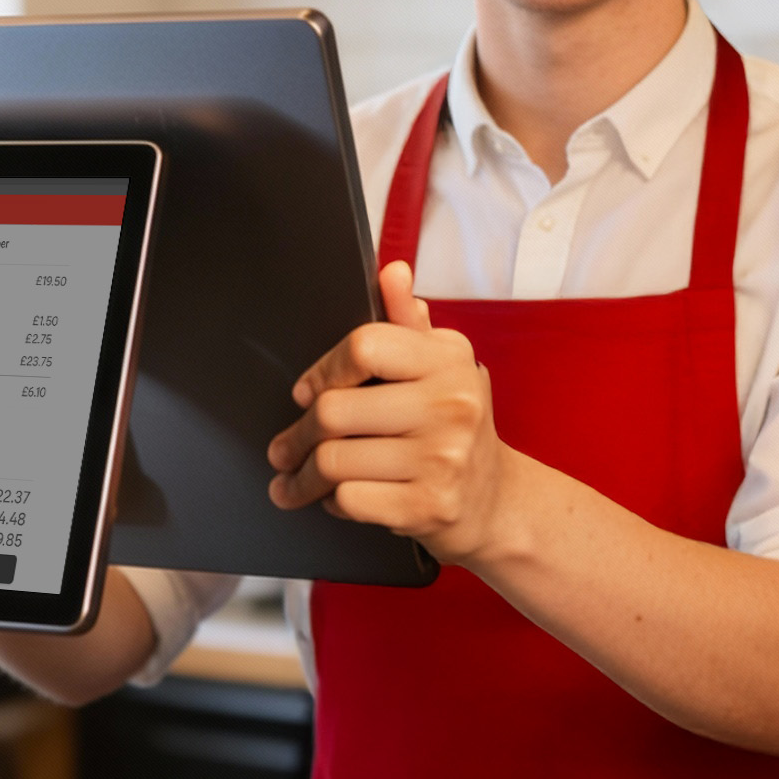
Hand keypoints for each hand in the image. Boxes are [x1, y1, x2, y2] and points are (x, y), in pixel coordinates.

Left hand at [265, 261, 519, 564]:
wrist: (494, 498)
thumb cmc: (455, 424)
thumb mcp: (441, 365)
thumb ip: (407, 320)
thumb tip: (391, 271)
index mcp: (447, 360)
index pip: (363, 347)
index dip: (322, 371)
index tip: (305, 393)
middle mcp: (450, 405)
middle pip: (334, 412)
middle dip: (296, 435)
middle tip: (284, 448)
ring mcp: (442, 459)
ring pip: (334, 462)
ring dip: (304, 477)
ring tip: (295, 480)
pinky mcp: (429, 506)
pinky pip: (350, 500)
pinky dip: (334, 502)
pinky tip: (340, 497)